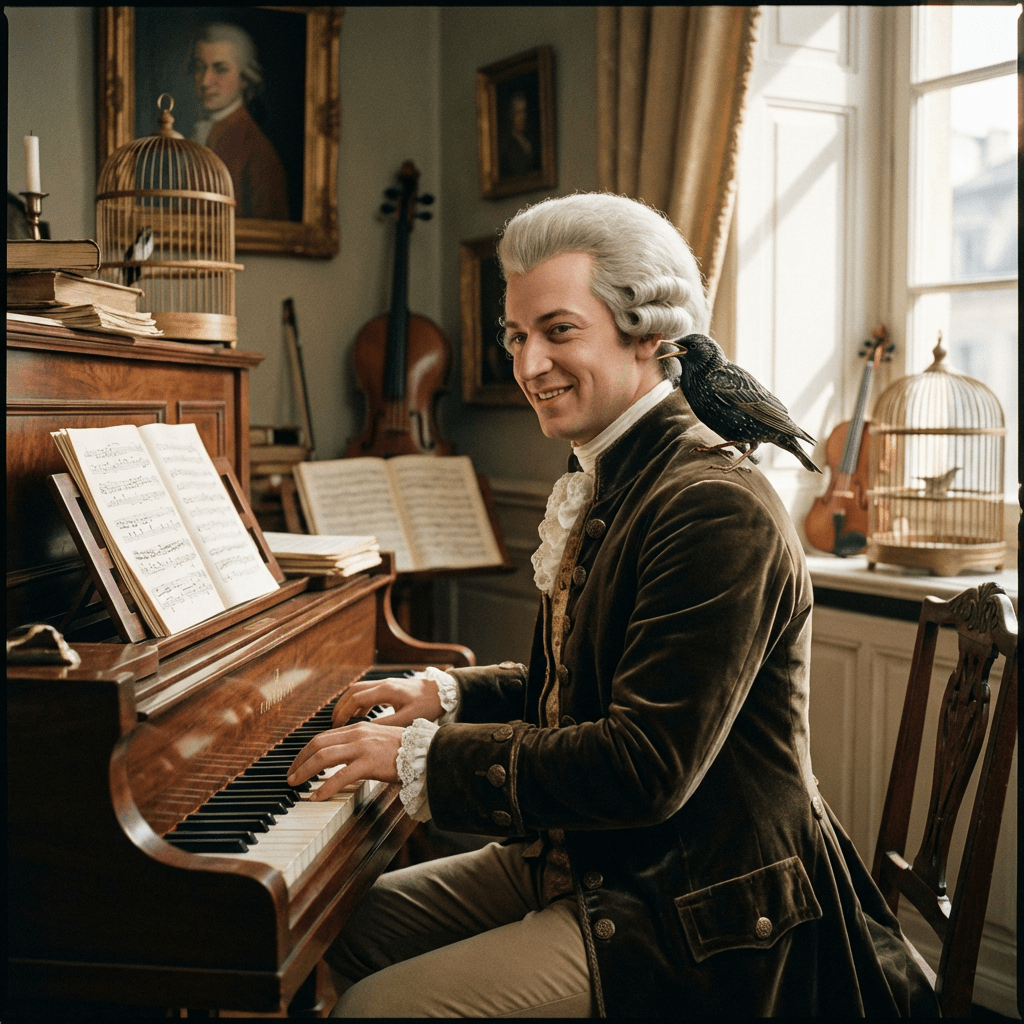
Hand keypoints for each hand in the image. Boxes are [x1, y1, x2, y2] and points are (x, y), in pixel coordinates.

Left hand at [286, 722, 402, 799]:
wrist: (426, 751)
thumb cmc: (405, 749)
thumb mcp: (378, 740)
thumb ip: (360, 745)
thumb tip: (343, 757)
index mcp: (358, 729)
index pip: (323, 737)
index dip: (306, 751)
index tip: (298, 763)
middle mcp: (358, 734)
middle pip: (318, 744)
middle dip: (299, 760)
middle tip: (291, 775)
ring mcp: (363, 748)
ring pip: (324, 757)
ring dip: (305, 771)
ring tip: (296, 784)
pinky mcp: (369, 763)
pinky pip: (340, 776)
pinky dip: (324, 788)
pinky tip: (317, 797)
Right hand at [331, 673, 443, 727]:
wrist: (444, 692)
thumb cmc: (429, 704)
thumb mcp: (408, 718)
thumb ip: (387, 724)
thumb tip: (366, 732)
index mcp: (386, 691)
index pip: (356, 699)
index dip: (343, 712)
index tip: (336, 725)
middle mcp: (383, 685)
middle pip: (353, 692)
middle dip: (340, 707)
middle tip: (332, 723)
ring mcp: (387, 685)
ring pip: (359, 691)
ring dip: (348, 704)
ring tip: (341, 720)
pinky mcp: (391, 689)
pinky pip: (368, 693)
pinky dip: (359, 703)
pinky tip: (359, 716)